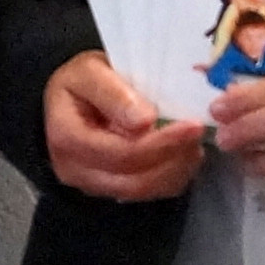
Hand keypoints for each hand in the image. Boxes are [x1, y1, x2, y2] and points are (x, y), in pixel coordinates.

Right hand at [44, 52, 204, 202]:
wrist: (70, 95)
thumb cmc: (81, 80)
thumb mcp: (91, 71)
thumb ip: (113, 93)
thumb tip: (145, 121)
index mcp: (66, 137)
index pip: (121, 153)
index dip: (160, 144)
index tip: (192, 126)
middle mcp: (73, 169)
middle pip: (133, 180)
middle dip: (173, 160)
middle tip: (199, 135)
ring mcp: (90, 184)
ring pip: (142, 191)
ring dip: (175, 171)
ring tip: (194, 144)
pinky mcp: (106, 189)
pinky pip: (144, 194)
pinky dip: (170, 177)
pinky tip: (182, 156)